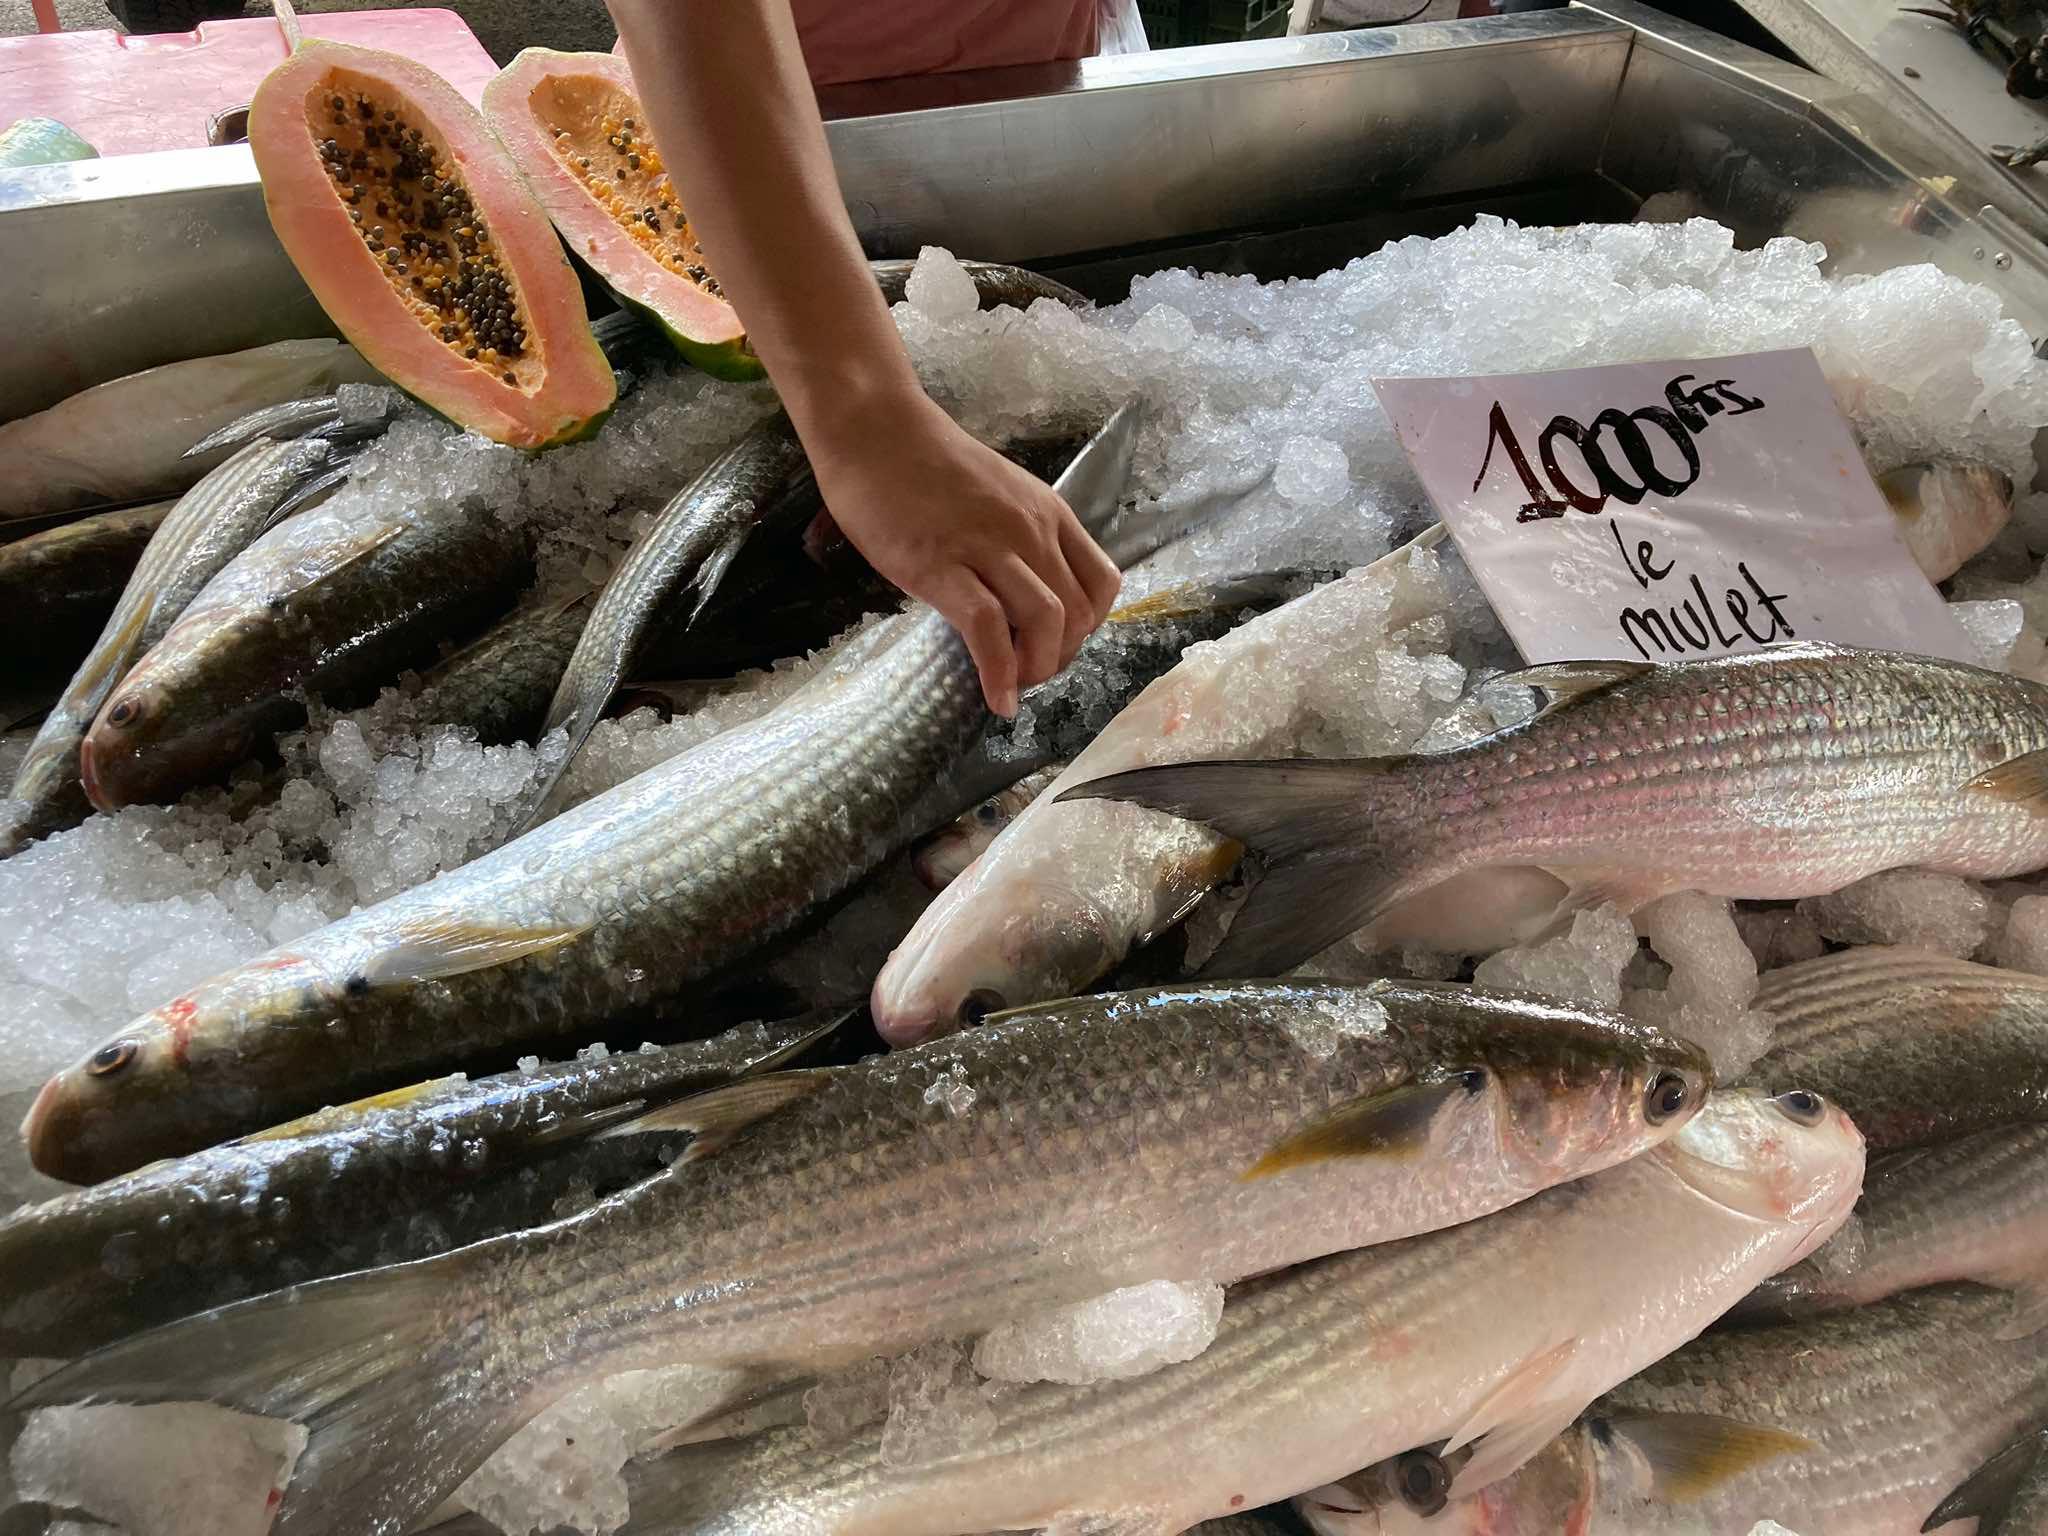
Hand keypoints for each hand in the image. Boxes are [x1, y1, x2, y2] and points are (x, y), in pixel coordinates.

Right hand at [806, 388, 1121, 716]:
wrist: (873, 430)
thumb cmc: (925, 465)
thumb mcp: (995, 495)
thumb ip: (1016, 538)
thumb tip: (1018, 591)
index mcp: (1048, 513)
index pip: (1102, 583)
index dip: (1089, 627)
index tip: (1058, 643)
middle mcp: (1030, 531)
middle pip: (1077, 613)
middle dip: (1060, 657)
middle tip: (1029, 672)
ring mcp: (987, 548)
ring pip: (1045, 622)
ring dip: (1036, 669)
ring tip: (1014, 685)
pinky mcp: (942, 567)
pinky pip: (987, 630)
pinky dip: (999, 674)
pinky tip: (996, 699)